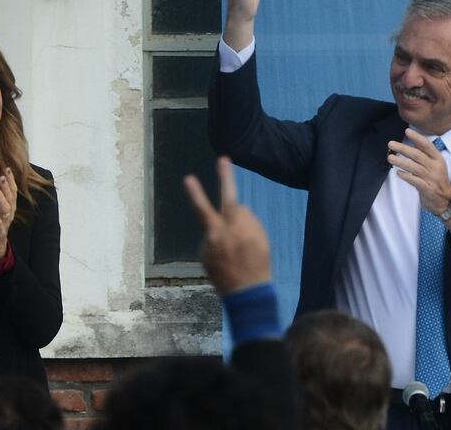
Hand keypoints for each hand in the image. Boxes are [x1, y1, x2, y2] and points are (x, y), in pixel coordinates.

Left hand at [0, 168, 17, 259]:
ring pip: (6, 208)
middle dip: (7, 186)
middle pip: (11, 198)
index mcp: (9, 206)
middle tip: (2, 176)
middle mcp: (9, 213)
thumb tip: (1, 180)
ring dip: (1, 198)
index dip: (11, 180)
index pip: (12, 191)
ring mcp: (5, 222)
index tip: (8, 169)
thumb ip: (0, 196)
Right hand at [183, 157, 270, 294]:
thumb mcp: (206, 256)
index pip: (202, 210)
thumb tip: (221, 220)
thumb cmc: (222, 274)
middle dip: (225, 177)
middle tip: (223, 160)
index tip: (188, 178)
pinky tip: (247, 245)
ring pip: (242, 213)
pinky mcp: (262, 234)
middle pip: (229, 198)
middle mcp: (233, 229)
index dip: (195, 193)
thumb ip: (212, 233)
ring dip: (238, 219)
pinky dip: (248, 229)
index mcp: (215, 235)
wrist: (249, 291)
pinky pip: (252, 223)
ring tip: (237, 241)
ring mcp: (250, 230)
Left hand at [387, 128, 450, 215]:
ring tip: (390, 158)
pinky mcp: (428, 189)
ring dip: (401, 162)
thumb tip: (411, 141)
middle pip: (418, 155)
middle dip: (403, 148)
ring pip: (415, 167)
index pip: (427, 146)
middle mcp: (435, 167)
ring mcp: (432, 179)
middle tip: (391, 144)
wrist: (446, 200)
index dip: (417, 138)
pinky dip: (407, 176)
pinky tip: (398, 173)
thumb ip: (424, 155)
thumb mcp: (435, 165)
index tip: (407, 131)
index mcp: (438, 159)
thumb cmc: (437, 180)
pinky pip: (416, 181)